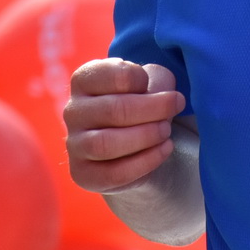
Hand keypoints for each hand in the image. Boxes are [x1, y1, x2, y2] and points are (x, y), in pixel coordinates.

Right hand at [64, 59, 184, 192]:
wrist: (135, 147)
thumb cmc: (143, 106)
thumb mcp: (153, 83)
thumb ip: (158, 82)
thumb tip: (166, 97)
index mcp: (84, 81)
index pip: (111, 75)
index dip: (139, 78)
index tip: (153, 84)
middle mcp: (73, 111)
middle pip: (112, 109)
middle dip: (153, 108)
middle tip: (175, 105)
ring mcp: (75, 144)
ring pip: (106, 144)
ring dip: (145, 136)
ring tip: (166, 131)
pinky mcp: (83, 174)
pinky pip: (113, 173)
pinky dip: (146, 161)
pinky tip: (164, 149)